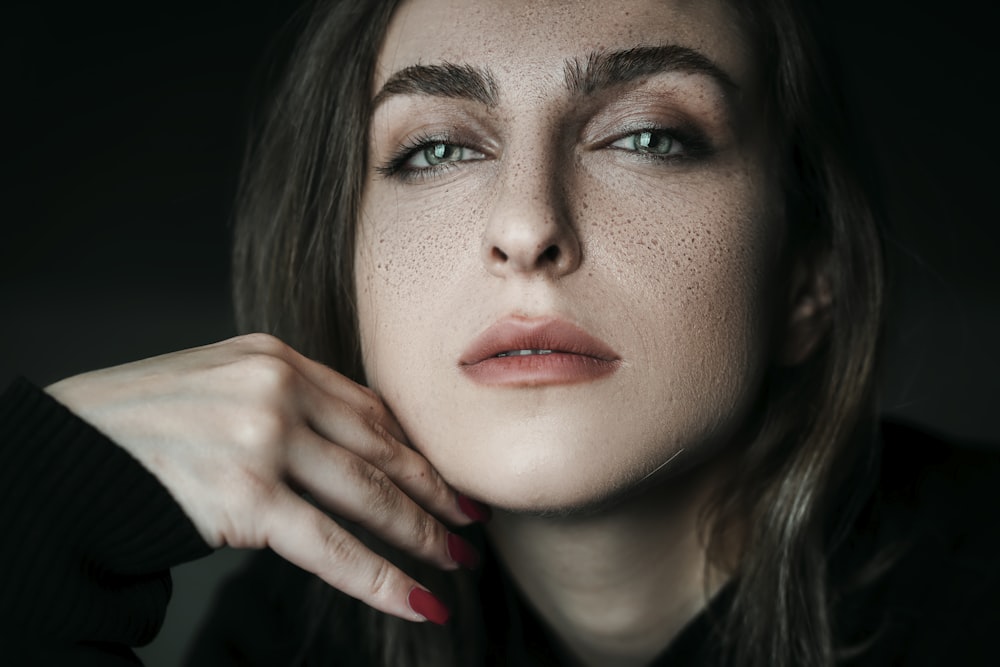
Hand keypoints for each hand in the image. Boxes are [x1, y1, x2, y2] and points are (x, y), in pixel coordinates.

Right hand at [46, 333, 484, 623]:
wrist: (66, 454)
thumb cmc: (143, 426)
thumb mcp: (220, 386)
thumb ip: (286, 401)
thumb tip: (354, 446)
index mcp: (275, 358)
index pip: (367, 408)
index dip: (414, 447)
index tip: (445, 474)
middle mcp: (277, 389)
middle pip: (380, 449)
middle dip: (434, 490)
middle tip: (472, 521)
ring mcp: (262, 440)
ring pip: (367, 496)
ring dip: (421, 533)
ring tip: (456, 561)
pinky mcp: (244, 495)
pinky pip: (328, 546)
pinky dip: (378, 578)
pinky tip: (416, 599)